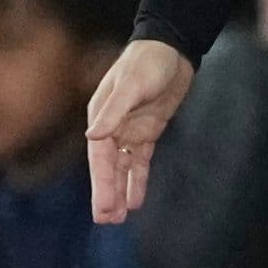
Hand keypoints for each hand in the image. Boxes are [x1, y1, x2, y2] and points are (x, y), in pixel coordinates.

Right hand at [86, 39, 194, 223]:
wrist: (173, 47)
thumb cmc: (147, 61)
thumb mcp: (131, 84)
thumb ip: (114, 110)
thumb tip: (93, 135)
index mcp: (102, 116)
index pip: (99, 157)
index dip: (101, 184)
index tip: (102, 208)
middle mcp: (113, 126)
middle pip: (108, 166)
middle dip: (108, 193)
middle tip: (107, 221)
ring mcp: (130, 130)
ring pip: (123, 167)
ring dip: (121, 190)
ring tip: (118, 218)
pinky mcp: (148, 131)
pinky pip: (140, 160)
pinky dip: (137, 179)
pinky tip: (135, 200)